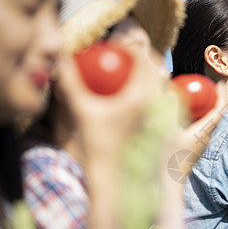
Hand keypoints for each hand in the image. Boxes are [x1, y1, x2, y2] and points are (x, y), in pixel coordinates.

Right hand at [56, 43, 166, 159]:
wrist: (116, 181)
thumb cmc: (98, 148)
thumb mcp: (81, 112)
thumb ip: (70, 83)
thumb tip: (61, 60)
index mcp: (140, 97)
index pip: (144, 60)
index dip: (132, 47)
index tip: (117, 47)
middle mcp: (156, 105)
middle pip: (157, 69)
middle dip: (143, 58)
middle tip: (125, 56)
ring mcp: (162, 117)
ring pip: (164, 85)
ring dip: (152, 75)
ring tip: (133, 74)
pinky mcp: (162, 128)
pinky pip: (164, 102)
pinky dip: (155, 92)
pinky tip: (139, 96)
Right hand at [162, 81, 225, 181]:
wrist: (170, 181)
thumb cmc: (167, 158)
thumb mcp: (166, 132)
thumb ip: (169, 111)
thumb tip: (172, 93)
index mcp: (203, 132)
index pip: (219, 110)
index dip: (221, 96)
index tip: (219, 84)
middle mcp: (206, 137)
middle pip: (218, 114)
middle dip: (217, 99)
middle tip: (210, 86)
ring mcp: (202, 142)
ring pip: (212, 121)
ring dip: (210, 107)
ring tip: (203, 96)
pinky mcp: (197, 146)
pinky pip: (204, 126)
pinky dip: (203, 115)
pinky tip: (192, 113)